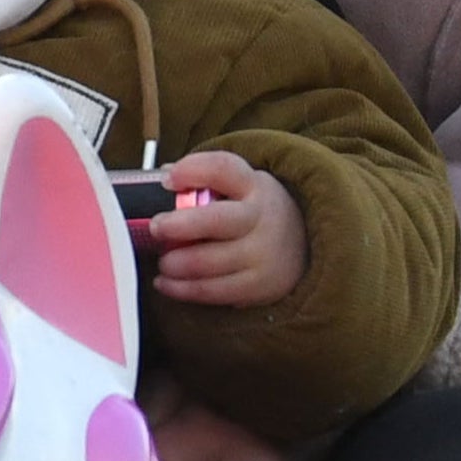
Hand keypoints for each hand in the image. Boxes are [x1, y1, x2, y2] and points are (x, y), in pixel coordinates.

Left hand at [143, 147, 307, 308]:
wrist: (304, 246)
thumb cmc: (255, 213)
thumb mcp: (242, 187)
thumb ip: (206, 180)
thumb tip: (165, 178)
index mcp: (253, 186)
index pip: (222, 169)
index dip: (192, 171)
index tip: (167, 180)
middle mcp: (260, 218)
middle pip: (216, 221)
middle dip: (179, 226)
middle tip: (156, 228)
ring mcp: (260, 255)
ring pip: (209, 262)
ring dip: (176, 263)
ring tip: (163, 261)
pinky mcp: (256, 286)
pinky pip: (212, 291)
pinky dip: (182, 289)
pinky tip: (165, 283)